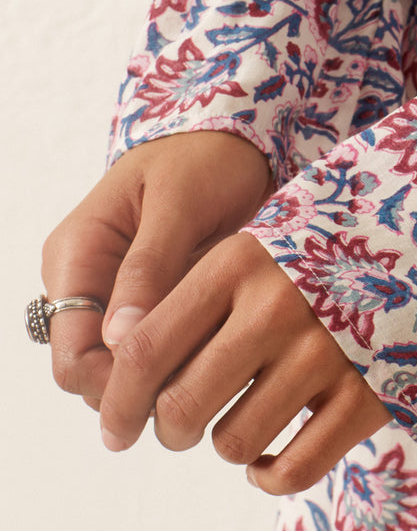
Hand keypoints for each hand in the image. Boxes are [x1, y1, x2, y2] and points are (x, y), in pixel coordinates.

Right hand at [41, 131, 272, 408]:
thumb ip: (150, 266)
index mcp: (76, 255)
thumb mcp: (179, 203)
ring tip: (221, 366)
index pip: (70, 354)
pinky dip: (187, 357)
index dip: (111, 384)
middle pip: (94, 372)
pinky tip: (224, 352)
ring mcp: (117, 295)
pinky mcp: (152, 301)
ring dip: (168, 376)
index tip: (169, 390)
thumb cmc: (203, 158)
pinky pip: (160, 347)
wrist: (233, 140)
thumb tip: (119, 339)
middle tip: (205, 384)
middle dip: (142, 387)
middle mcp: (87, 283)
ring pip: (128, 368)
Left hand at [97, 231, 390, 492]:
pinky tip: (270, 454)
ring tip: (241, 421)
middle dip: (169, 430)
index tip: (114, 429)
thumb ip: (191, 301)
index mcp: (240, 262)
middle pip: (182, 406)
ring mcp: (328, 351)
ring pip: (234, 442)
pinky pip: (293, 469)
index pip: (145, 348)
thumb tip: (118, 379)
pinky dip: (270, 474)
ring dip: (226, 446)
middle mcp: (280, 305)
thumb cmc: (311, 260)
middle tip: (180, 425)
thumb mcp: (252, 252)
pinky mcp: (367, 394)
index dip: (118, 401)